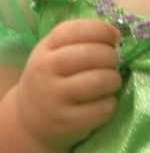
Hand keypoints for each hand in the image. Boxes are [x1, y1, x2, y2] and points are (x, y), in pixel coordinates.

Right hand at [16, 19, 121, 149]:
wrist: (29, 119)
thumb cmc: (52, 80)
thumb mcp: (54, 54)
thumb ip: (80, 41)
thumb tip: (116, 34)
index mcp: (45, 49)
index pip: (76, 30)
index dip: (103, 30)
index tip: (115, 38)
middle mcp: (46, 71)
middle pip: (91, 54)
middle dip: (112, 56)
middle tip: (113, 63)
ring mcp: (55, 98)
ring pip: (100, 80)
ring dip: (114, 80)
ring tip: (110, 82)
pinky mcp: (68, 122)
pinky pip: (103, 108)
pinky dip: (110, 103)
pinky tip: (103, 103)